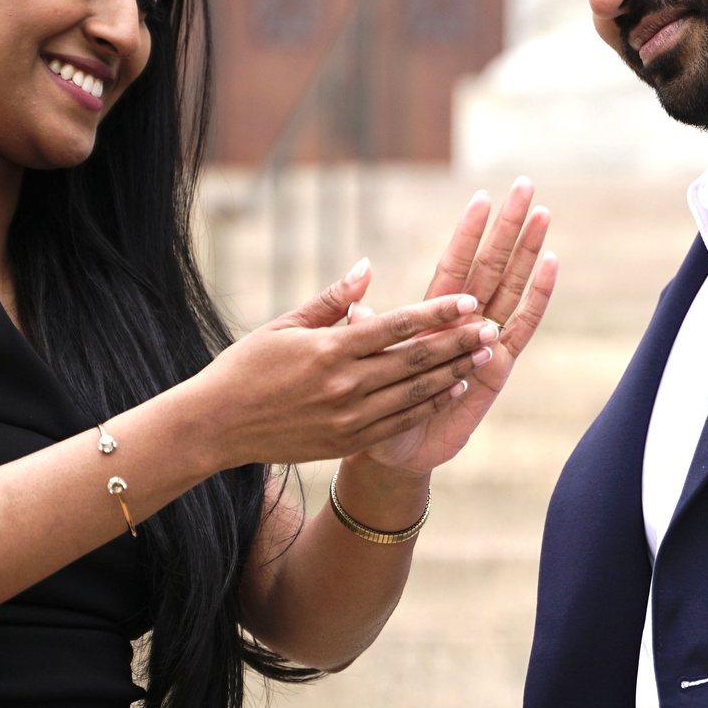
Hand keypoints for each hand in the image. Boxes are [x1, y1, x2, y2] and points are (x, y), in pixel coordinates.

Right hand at [187, 260, 488, 468]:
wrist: (215, 426)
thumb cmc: (246, 367)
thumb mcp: (283, 325)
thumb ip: (332, 299)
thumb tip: (367, 266)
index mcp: (329, 349)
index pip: (395, 326)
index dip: (436, 314)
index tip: (469, 300)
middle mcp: (343, 385)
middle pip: (414, 360)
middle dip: (458, 342)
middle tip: (492, 327)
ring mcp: (347, 418)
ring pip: (414, 393)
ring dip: (454, 373)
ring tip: (485, 355)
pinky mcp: (346, 441)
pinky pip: (399, 421)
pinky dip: (430, 405)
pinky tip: (454, 389)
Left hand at [356, 178, 557, 473]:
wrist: (394, 449)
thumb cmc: (374, 401)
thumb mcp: (363, 358)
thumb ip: (366, 326)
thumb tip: (356, 294)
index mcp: (431, 314)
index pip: (455, 262)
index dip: (468, 231)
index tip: (481, 196)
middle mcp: (463, 321)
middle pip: (491, 263)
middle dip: (506, 225)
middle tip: (524, 185)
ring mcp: (485, 340)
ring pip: (511, 285)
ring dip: (527, 249)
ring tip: (542, 213)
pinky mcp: (500, 364)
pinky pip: (523, 324)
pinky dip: (537, 294)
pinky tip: (551, 263)